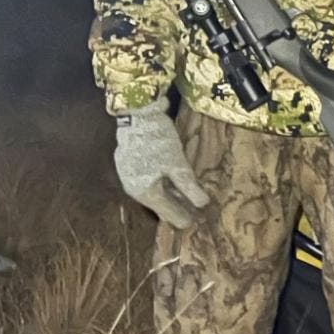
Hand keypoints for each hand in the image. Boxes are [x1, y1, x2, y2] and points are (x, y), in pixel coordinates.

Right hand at [112, 102, 210, 228]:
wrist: (137, 113)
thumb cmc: (158, 140)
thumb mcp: (177, 164)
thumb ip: (189, 186)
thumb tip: (203, 204)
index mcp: (146, 193)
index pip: (169, 215)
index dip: (186, 218)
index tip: (200, 220)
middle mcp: (135, 190)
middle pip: (161, 205)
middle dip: (180, 207)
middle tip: (198, 209)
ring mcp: (130, 177)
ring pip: (155, 193)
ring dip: (172, 195)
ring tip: (189, 195)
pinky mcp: (130, 165)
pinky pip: (150, 181)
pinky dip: (163, 183)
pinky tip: (174, 179)